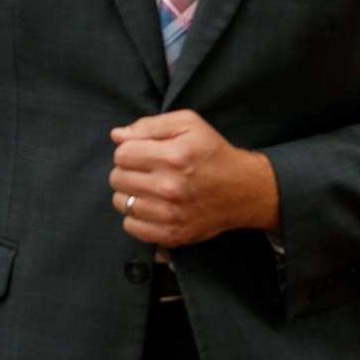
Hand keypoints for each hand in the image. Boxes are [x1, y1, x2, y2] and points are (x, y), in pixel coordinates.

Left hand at [109, 111, 278, 245]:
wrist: (243, 190)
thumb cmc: (213, 153)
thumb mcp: (189, 124)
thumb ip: (150, 125)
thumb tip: (117, 136)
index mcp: (173, 156)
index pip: (122, 154)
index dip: (129, 150)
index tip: (144, 152)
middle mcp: (170, 187)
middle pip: (117, 178)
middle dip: (128, 171)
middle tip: (148, 170)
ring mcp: (170, 215)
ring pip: (121, 202)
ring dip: (131, 193)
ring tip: (151, 187)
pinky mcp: (171, 235)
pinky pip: (130, 226)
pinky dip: (136, 217)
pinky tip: (153, 206)